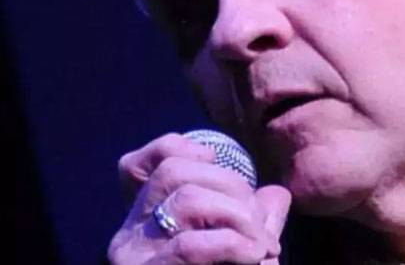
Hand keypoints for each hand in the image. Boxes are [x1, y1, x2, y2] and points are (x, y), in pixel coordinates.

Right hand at [107, 133, 290, 263]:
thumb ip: (255, 224)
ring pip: (187, 199)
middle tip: (261, 226)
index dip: (188, 151)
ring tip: (262, 247)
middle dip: (234, 187)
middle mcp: (128, 237)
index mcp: (144, 224)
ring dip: (240, 216)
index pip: (144, 161)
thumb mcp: (241, 255)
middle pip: (177, 171)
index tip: (227, 173)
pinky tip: (254, 256)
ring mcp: (133, 259)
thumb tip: (276, 195)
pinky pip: (192, 245)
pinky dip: (235, 245)